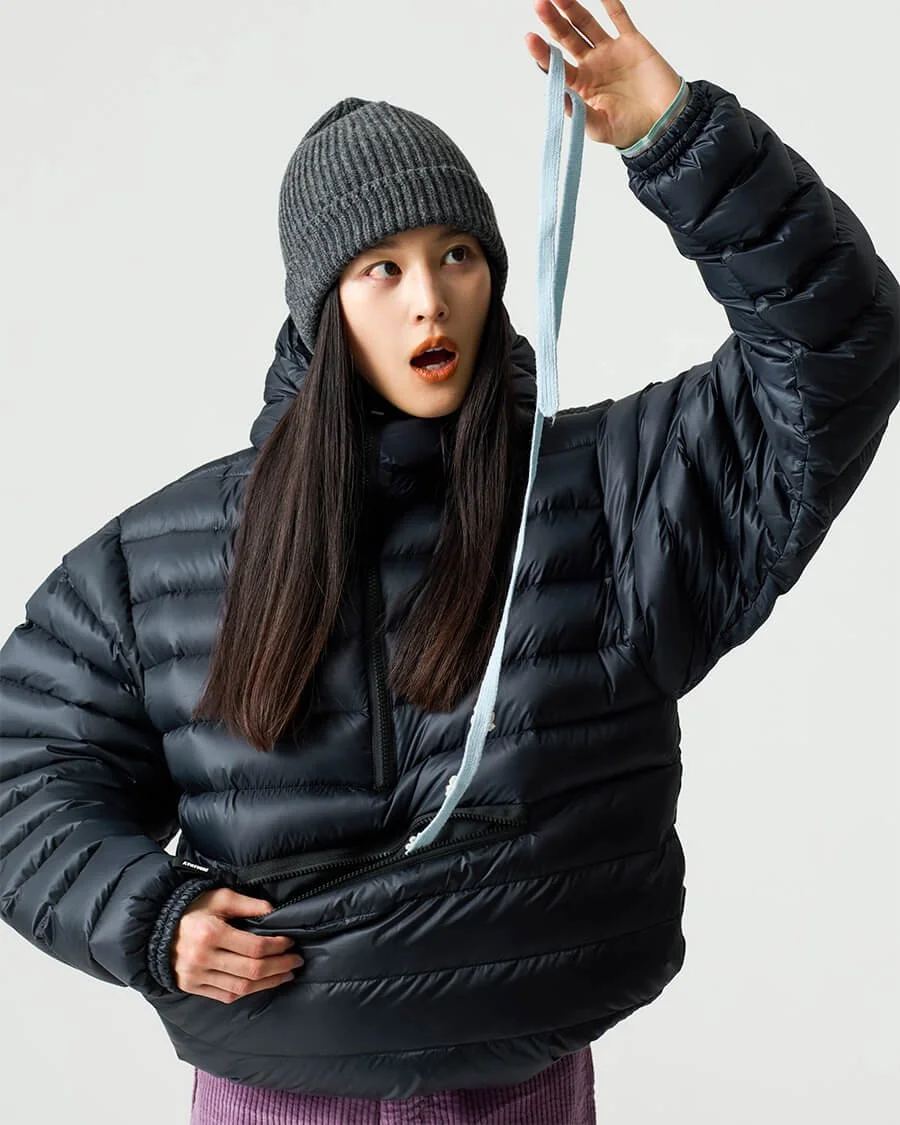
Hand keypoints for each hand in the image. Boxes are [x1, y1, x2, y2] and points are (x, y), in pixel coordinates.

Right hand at [171, 887, 304, 1003]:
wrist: (156, 928)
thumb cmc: (191, 909)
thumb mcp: (218, 897)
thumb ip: (246, 903)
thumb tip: (272, 911)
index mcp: (211, 934)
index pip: (254, 947)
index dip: (277, 947)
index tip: (290, 943)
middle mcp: (203, 958)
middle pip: (252, 970)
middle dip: (279, 966)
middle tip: (296, 961)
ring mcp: (196, 976)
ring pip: (241, 987)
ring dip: (268, 983)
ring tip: (286, 975)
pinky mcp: (192, 987)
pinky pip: (225, 996)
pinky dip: (247, 991)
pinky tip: (262, 985)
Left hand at [525, 0, 683, 147]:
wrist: (664, 122)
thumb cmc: (630, 129)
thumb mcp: (600, 127)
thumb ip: (580, 112)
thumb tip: (559, 95)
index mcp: (580, 86)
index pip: (556, 66)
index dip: (542, 53)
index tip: (530, 38)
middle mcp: (591, 66)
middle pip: (566, 39)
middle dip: (552, 21)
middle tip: (539, 4)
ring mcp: (609, 52)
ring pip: (586, 24)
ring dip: (571, 8)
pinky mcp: (630, 42)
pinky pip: (618, 17)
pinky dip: (609, 3)